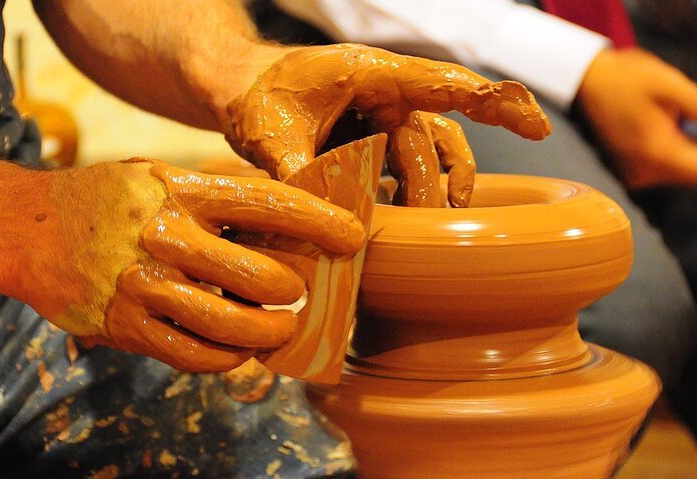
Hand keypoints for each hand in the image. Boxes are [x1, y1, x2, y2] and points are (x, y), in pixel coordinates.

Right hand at [25, 159, 363, 370]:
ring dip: (270, 332)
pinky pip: (195, 355)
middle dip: (294, 290)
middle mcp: (166, 235)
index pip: (267, 203)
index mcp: (182, 188)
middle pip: (260, 275)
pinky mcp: (127, 327)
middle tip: (301, 292)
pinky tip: (240, 349)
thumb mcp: (162, 176)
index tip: (353, 236)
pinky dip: (229, 357)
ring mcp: (145, 285)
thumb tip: (286, 222)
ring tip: (282, 328)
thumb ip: (217, 197)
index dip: (318, 221)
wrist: (31, 229)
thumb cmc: (112, 200)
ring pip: (232, 324)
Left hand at [224, 44, 550, 206]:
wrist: (244, 90)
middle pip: (438, 140)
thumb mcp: (268, 134)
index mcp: (371, 74)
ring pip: (435, 154)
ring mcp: (389, 117)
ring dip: (438, 190)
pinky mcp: (382, 138)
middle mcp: (391, 94)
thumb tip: (325, 219)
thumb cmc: (258, 96)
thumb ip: (296, 173)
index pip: (442, 85)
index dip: (493, 102)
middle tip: (426, 223)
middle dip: (437, 185)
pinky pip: (415, 165)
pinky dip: (414, 192)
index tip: (535, 123)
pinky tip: (400, 216)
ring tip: (435, 224)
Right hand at [577, 48, 696, 189]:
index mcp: (658, 154)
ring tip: (684, 120)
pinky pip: (668, 169)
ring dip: (692, 154)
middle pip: (693, 175)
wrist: (588, 80)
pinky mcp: (633, 169)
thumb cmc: (629, 78)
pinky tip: (681, 128)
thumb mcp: (673, 87)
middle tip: (692, 118)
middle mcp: (645, 172)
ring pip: (683, 173)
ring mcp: (637, 173)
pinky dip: (683, 154)